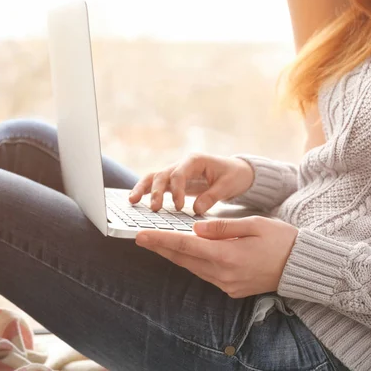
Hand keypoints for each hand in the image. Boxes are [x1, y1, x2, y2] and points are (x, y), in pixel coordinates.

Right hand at [129, 153, 254, 212]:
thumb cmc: (234, 176)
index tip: (179, 207)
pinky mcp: (174, 182)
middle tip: (155, 208)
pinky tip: (135, 201)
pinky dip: (145, 191)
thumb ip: (212, 196)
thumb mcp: (228, 185)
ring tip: (133, 201)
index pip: (179, 173)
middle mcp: (182, 164)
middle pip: (162, 174)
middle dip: (156, 191)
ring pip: (154, 177)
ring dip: (143, 188)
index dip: (177, 190)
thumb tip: (196, 209)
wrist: (237, 172)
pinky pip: (156, 185)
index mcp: (195, 160)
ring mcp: (176, 172)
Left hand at [135, 216, 298, 297]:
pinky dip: (193, 263)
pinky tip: (187, 254)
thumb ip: (222, 227)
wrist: (301, 266)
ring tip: (159, 244)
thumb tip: (195, 230)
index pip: (185, 246)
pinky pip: (206, 275)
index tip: (141, 236)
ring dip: (176, 256)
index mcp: (227, 255)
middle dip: (162, 248)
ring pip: (193, 269)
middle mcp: (224, 274)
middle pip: (184, 260)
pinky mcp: (232, 289)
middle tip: (142, 238)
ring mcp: (227, 285)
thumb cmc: (280, 239)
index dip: (160, 240)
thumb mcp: (254, 224)